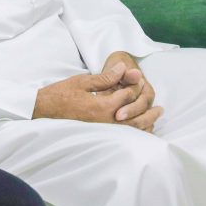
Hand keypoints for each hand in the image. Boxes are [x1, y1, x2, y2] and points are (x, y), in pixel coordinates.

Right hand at [33, 61, 160, 130]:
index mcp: (102, 105)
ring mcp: (103, 130)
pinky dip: (134, 133)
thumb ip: (106, 77)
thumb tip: (124, 69)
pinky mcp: (99, 134)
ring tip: (155, 122)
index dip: (134, 84)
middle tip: (161, 108)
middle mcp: (106, 120)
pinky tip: (140, 131)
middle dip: (149, 110)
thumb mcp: (83, 81)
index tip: (140, 77)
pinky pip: (122, 136)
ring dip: (145, 124)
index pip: (128, 95)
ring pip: (131, 129)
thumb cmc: (61, 94)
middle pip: (135, 116)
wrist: (44, 110)